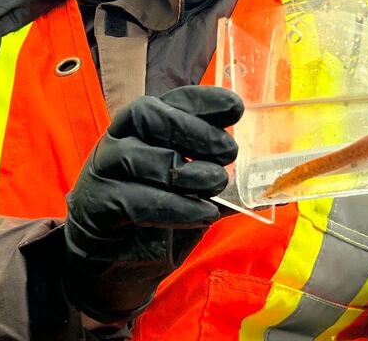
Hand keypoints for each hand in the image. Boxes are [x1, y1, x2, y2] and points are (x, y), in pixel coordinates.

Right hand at [63, 86, 242, 323]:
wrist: (114, 267)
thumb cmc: (155, 222)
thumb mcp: (195, 199)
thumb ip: (224, 188)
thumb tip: (271, 189)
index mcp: (146, 129)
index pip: (172, 100)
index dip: (204, 100)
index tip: (236, 108)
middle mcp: (120, 140)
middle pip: (148, 115)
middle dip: (192, 130)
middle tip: (229, 150)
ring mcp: (103, 170)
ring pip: (138, 157)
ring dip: (185, 171)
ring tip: (216, 184)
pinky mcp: (96, 204)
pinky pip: (133, 200)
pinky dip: (173, 207)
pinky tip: (202, 213)